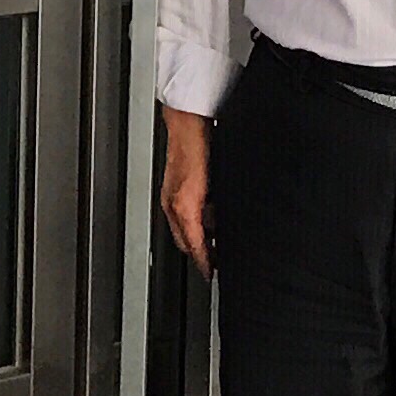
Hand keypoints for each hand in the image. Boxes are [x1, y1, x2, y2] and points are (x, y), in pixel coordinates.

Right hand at [159, 108, 214, 272]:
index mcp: (183, 206)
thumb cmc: (201, 146)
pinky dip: (197, 220)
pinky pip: (184, 213)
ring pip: (184, 227)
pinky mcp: (176, 186)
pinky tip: (212, 214)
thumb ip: (217, 212)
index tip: (211, 273)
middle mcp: (174, 203)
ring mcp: (172, 194)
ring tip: (218, 240)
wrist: (188, 121)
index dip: (204, 263)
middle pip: (186, 242)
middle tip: (217, 262)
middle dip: (201, 254)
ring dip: (200, 237)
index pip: (194, 246)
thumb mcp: (213, 185)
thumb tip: (223, 232)